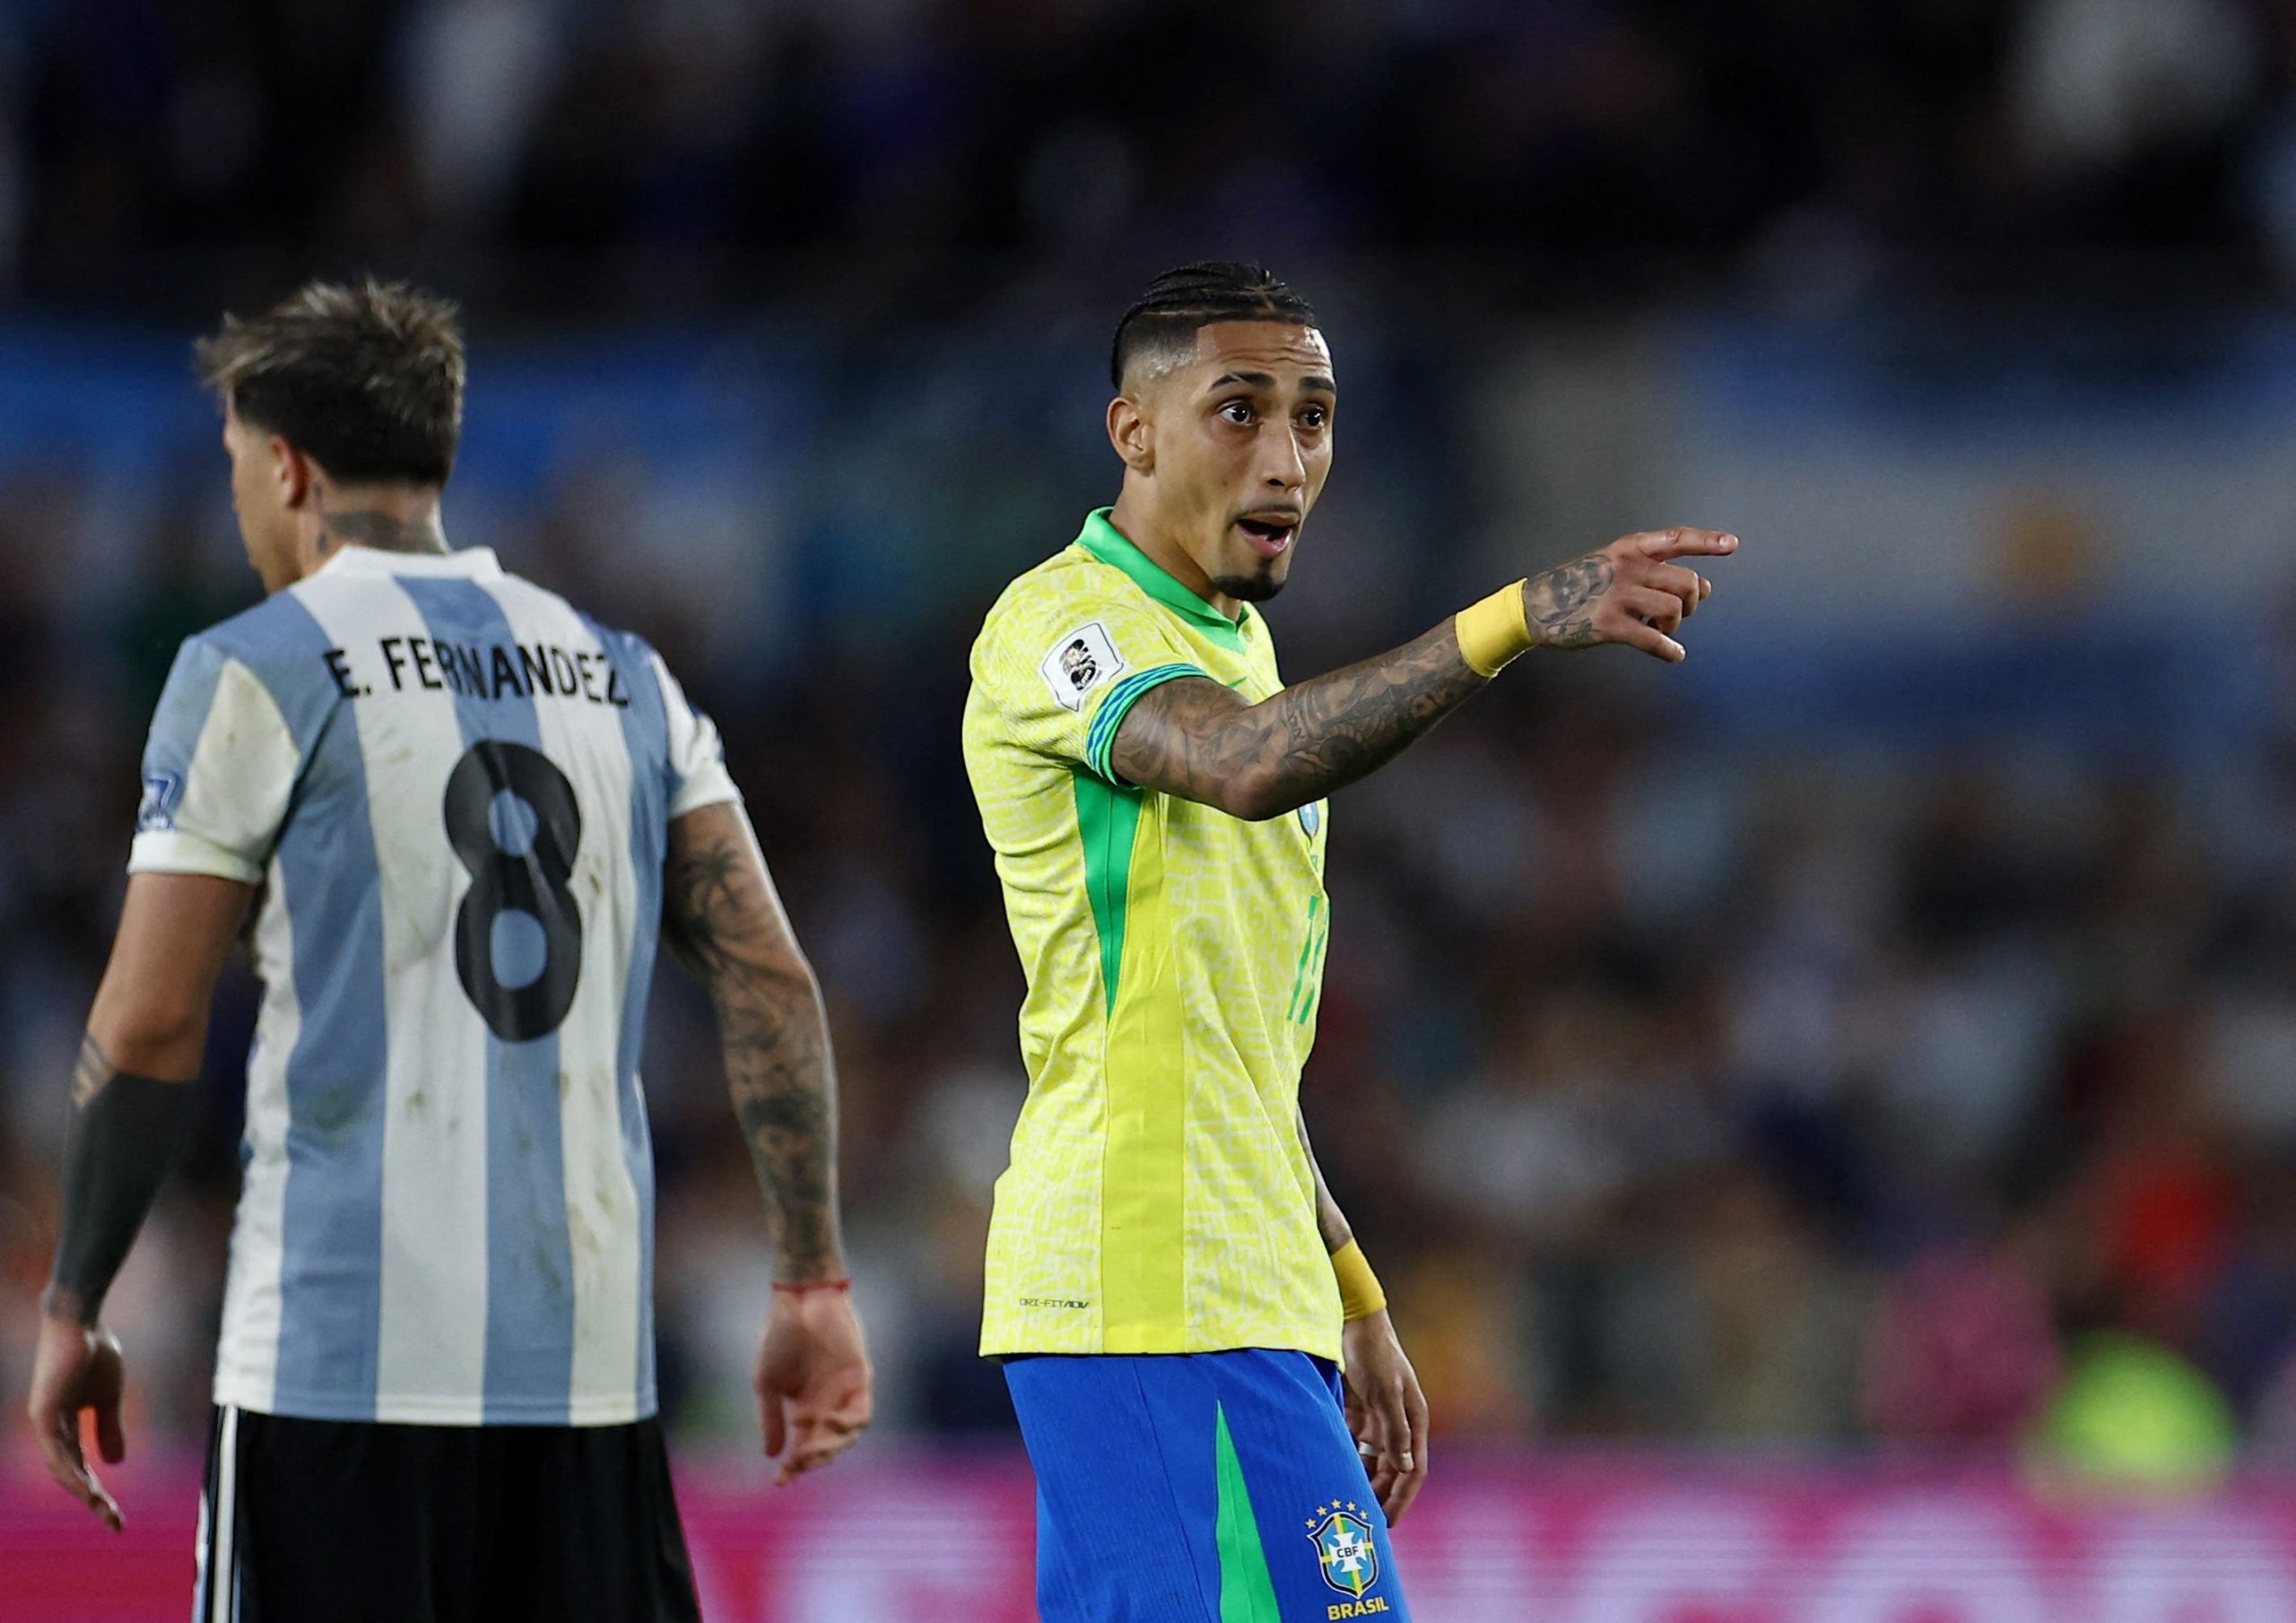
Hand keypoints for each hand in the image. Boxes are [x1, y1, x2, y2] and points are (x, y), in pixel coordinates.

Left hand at [27, 1307, 126, 1530]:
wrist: (82, 1321)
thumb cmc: (95, 1352)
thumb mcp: (108, 1398)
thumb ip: (108, 1428)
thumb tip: (115, 1464)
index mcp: (65, 1426)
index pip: (81, 1467)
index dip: (99, 1491)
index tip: (116, 1515)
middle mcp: (50, 1429)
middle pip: (71, 1474)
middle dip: (93, 1500)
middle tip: (115, 1523)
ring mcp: (44, 1423)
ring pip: (62, 1468)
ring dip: (83, 1491)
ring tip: (104, 1509)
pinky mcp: (42, 1414)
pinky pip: (56, 1452)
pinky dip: (71, 1471)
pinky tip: (87, 1487)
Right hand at [753, 1285, 872, 1485]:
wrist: (799, 1301)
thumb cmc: (780, 1337)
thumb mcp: (766, 1383)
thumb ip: (770, 1418)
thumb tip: (770, 1455)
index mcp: (803, 1409)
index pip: (801, 1447)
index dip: (792, 1467)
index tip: (779, 1482)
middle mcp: (826, 1406)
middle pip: (824, 1446)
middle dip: (811, 1461)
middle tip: (797, 1466)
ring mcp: (844, 1394)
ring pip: (846, 1436)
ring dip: (831, 1448)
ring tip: (812, 1451)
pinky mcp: (861, 1379)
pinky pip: (862, 1413)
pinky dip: (848, 1425)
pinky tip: (829, 1422)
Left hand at [1341, 1310, 1429, 1525]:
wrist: (1353, 1321)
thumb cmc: (1375, 1352)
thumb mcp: (1386, 1391)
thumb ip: (1395, 1430)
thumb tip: (1405, 1469)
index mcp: (1414, 1420)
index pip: (1413, 1469)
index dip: (1402, 1498)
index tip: (1388, 1522)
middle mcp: (1398, 1423)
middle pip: (1392, 1470)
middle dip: (1381, 1496)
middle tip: (1363, 1523)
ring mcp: (1377, 1418)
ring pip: (1372, 1461)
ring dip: (1362, 1481)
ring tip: (1346, 1504)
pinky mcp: (1356, 1411)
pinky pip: (1352, 1445)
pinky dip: (1345, 1460)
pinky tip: (1331, 1475)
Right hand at [1524, 527, 1737, 662]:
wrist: (1535, 607)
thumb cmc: (1580, 587)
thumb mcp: (1616, 568)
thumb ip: (1658, 573)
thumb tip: (1706, 589)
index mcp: (1629, 548)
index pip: (1676, 539)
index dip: (1707, 541)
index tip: (1732, 544)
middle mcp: (1627, 567)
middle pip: (1686, 582)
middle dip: (1691, 603)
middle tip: (1679, 616)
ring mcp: (1618, 595)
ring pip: (1674, 610)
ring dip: (1675, 626)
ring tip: (1660, 631)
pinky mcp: (1609, 624)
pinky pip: (1653, 640)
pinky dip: (1670, 651)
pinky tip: (1674, 655)